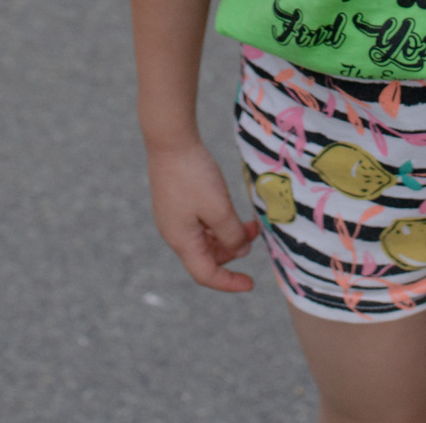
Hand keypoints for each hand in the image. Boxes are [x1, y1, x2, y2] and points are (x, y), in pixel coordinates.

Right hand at [146, 141, 260, 291]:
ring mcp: (174, 217)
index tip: (251, 283)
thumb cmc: (193, 175)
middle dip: (232, 253)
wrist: (170, 140)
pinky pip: (200, 224)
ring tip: (250, 223)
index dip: (229, 283)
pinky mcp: (176, 202)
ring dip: (228, 236)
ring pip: (205, 240)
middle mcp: (174, 233)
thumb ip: (232, 234)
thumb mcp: (219, 208)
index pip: (205, 274)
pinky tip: (231, 211)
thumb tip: (241, 250)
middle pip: (206, 257)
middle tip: (255, 235)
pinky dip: (218, 223)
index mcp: (181, 240)